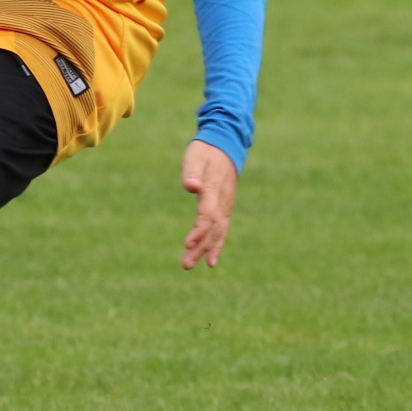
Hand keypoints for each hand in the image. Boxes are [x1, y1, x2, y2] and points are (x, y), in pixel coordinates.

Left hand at [180, 140, 238, 268]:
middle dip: (200, 248)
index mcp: (214, 189)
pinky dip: (217, 245)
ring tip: (190, 265)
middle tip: (185, 264)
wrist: (224, 146)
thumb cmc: (205, 151)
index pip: (208, 215)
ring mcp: (226, 206)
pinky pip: (222, 230)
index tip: (187, 243)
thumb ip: (192, 172)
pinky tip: (210, 260)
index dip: (199, 231)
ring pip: (218, 233)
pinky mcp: (224, 209)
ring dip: (205, 250)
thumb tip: (192, 187)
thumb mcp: (195, 156)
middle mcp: (223, 201)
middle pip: (213, 229)